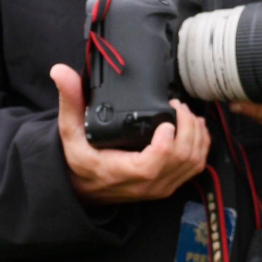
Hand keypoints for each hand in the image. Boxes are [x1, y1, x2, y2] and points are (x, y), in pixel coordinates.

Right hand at [50, 64, 210, 202]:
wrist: (81, 189)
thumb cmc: (77, 160)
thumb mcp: (68, 131)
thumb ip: (69, 101)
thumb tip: (60, 72)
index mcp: (121, 172)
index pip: (153, 164)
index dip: (166, 142)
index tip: (167, 118)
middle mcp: (144, 184)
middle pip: (181, 160)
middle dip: (187, 128)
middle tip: (178, 106)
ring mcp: (159, 187)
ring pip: (193, 164)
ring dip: (197, 135)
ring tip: (187, 114)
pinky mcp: (167, 186)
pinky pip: (194, 169)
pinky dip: (201, 147)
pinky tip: (195, 129)